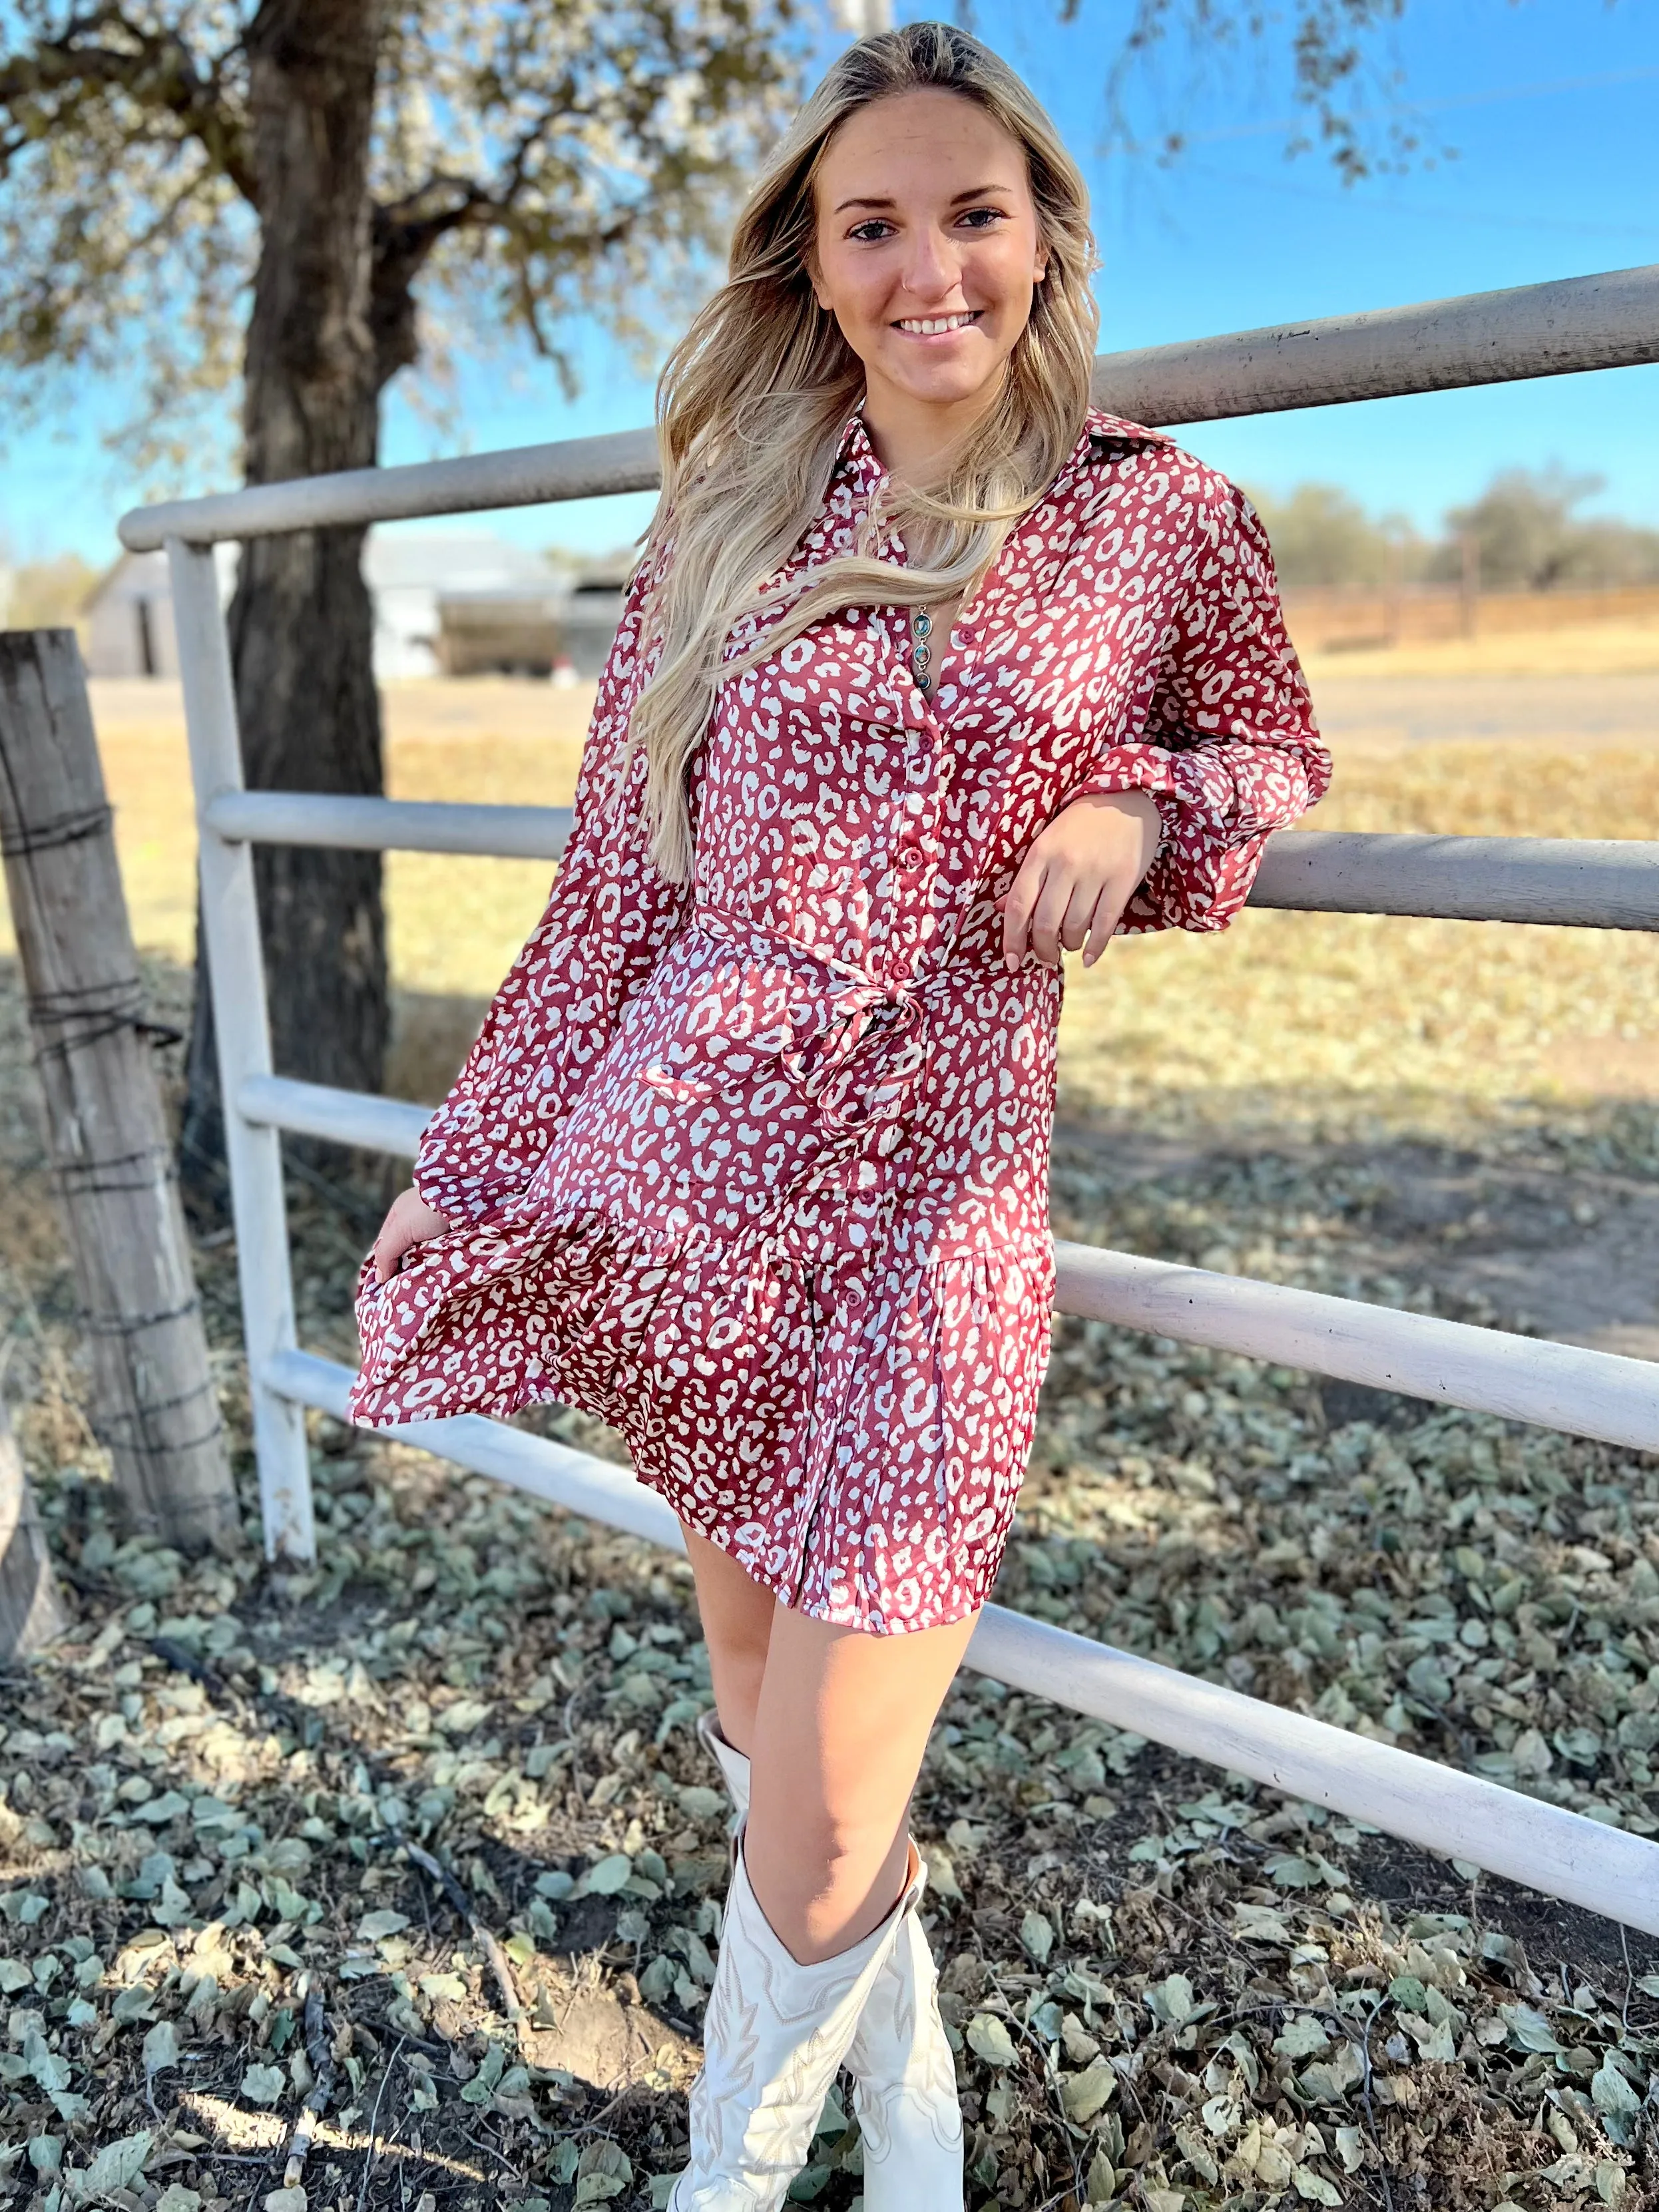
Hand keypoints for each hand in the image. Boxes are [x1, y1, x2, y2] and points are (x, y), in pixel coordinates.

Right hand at [370, 1188, 450, 1283]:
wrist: (468, 1199)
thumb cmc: (428, 1209)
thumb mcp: (401, 1229)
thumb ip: (386, 1253)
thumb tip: (379, 1278)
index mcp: (401, 1215)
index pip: (386, 1245)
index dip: (384, 1263)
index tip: (384, 1284)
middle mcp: (419, 1223)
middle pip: (406, 1253)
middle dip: (405, 1269)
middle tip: (402, 1290)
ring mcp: (438, 1232)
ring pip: (425, 1258)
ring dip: (423, 1269)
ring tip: (419, 1287)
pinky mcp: (455, 1240)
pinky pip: (443, 1258)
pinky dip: (440, 1266)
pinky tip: (436, 1278)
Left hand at [1000, 789, 1161, 970]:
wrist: (1125, 800)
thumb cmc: (1077, 828)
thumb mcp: (1045, 845)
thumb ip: (1025, 879)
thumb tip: (1001, 910)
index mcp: (1040, 854)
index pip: (1020, 905)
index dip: (1012, 939)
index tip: (1011, 961)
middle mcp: (1066, 864)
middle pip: (1046, 923)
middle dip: (1043, 949)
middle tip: (1045, 956)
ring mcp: (1096, 872)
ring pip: (1075, 926)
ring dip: (1068, 945)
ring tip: (1068, 945)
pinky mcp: (1123, 879)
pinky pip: (1105, 924)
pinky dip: (1095, 947)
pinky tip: (1088, 957)